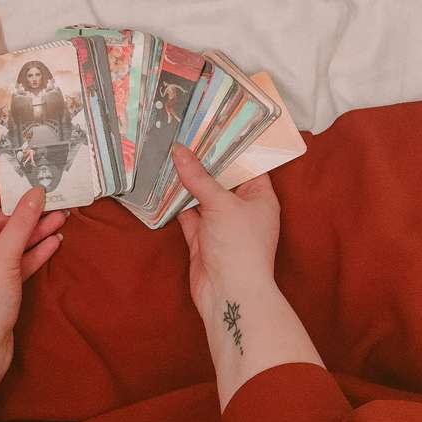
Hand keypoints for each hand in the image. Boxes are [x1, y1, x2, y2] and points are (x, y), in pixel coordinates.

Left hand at [0, 186, 66, 421]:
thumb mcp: (3, 255)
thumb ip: (21, 222)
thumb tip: (36, 193)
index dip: (1, 192)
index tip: (26, 184)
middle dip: (26, 213)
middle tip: (54, 200)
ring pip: (11, 242)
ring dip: (35, 231)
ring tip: (63, 217)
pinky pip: (16, 261)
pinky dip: (33, 252)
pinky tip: (55, 241)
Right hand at [172, 143, 279, 323]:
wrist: (229, 294)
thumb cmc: (240, 245)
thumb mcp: (221, 204)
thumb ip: (198, 177)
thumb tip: (179, 151)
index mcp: (260, 197)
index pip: (247, 165)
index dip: (229, 147)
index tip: (209, 127)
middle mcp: (241, 208)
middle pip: (220, 179)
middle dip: (202, 162)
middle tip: (183, 135)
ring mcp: (220, 223)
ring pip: (201, 196)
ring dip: (186, 181)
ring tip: (168, 153)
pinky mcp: (200, 237)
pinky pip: (187, 213)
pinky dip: (175, 202)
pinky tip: (161, 182)